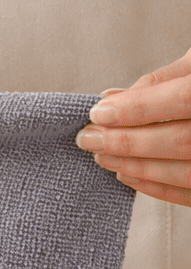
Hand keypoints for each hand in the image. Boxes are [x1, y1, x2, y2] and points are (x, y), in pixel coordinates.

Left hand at [76, 48, 190, 206]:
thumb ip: (164, 80)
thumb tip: (113, 98)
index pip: (184, 100)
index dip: (137, 108)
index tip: (97, 113)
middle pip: (181, 140)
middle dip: (127, 142)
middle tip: (88, 138)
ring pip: (186, 171)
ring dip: (137, 166)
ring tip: (102, 156)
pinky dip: (158, 187)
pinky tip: (128, 175)